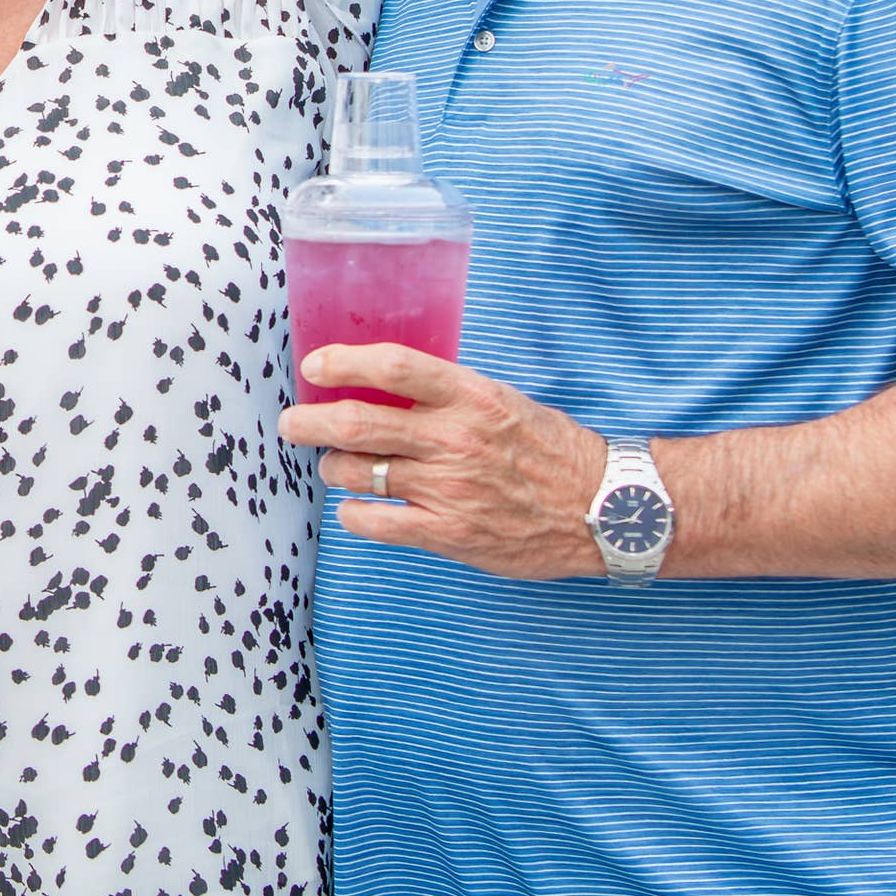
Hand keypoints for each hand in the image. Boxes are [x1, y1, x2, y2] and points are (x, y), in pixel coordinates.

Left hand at [278, 344, 608, 579]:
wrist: (603, 508)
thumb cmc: (552, 451)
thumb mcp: (503, 403)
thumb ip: (449, 395)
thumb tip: (387, 385)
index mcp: (471, 397)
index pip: (394, 368)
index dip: (344, 362)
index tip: (315, 366)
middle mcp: (454, 440)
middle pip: (356, 423)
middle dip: (309, 421)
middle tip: (292, 423)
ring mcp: (448, 489)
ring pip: (357, 472)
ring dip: (333, 468)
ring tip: (335, 466)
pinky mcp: (449, 533)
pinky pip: (375, 522)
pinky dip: (354, 514)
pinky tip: (358, 509)